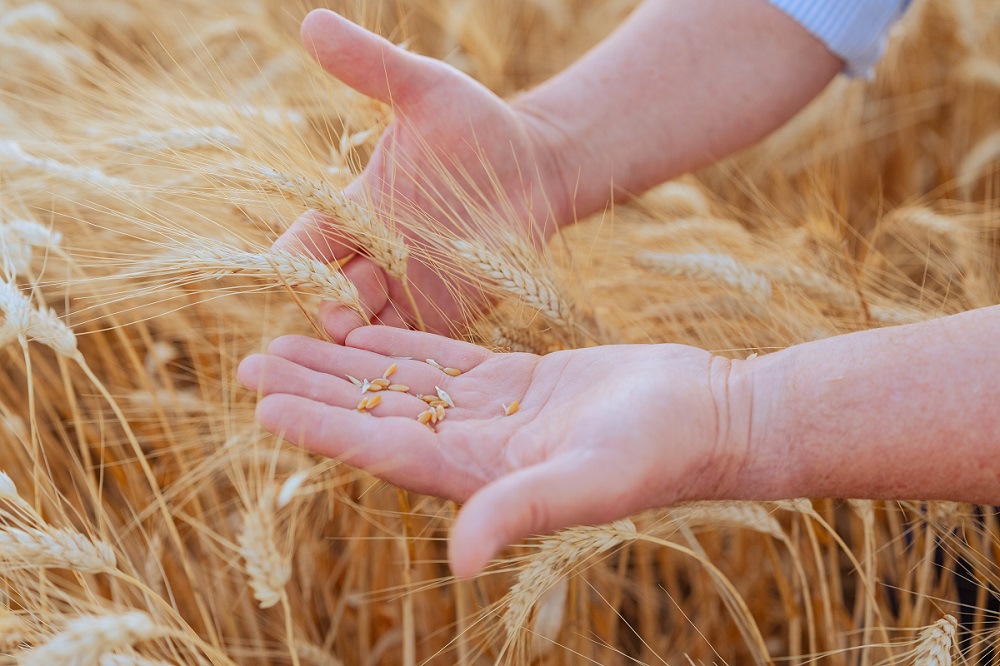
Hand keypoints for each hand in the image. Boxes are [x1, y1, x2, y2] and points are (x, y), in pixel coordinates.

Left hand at [237, 327, 746, 576]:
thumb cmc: (659, 453)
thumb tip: (459, 561)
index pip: (384, 449)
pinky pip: (447, 359)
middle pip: (378, 414)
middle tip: (252, 362)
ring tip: (291, 339)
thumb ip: (523, 512)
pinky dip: (404, 344)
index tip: (266, 404)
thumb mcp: (592, 481)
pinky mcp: (518, 381)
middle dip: (315, 389)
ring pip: (403, 383)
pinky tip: (365, 329)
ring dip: (347, 362)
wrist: (708, 416)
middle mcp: (476, 447)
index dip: (323, 426)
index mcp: (480, 474)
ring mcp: (494, 412)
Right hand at [277, 10, 575, 339]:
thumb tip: (311, 21)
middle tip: (337, 316)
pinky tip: (404, 363)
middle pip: (330, 296)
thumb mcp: (424, 90)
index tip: (290, 268)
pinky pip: (417, 344)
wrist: (538, 165)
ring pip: (368, 328)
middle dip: (328, 308)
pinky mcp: (450, 312)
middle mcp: (375, 256)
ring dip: (363, 339)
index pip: (304, 245)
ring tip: (365, 344)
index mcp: (355, 209)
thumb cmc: (477, 123)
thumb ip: (371, 66)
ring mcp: (411, 289)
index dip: (293, 260)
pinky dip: (404, 354)